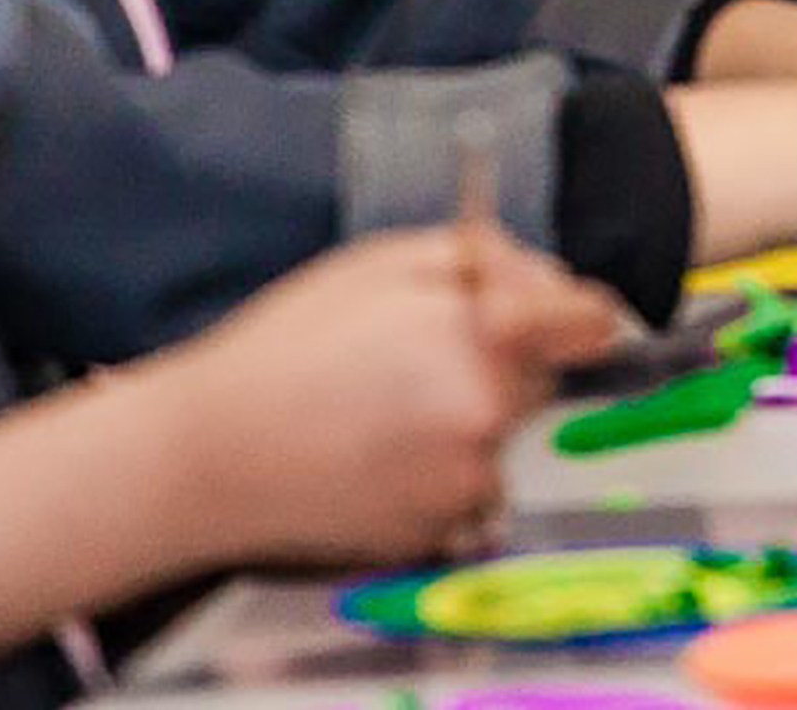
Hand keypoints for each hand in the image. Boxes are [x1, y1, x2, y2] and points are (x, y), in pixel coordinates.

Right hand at [146, 224, 626, 568]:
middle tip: (412, 357)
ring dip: (465, 422)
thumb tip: (550, 279)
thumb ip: (483, 259)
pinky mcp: (438, 536)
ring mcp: (464, 489)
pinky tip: (372, 457)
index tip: (570, 317)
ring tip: (377, 411)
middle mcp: (487, 421)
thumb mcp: (383, 263)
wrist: (207, 457)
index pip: (589, 324)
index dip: (578, 314)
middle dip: (499, 362)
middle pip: (539, 380)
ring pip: (499, 438)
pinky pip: (463, 491)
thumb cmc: (287, 349)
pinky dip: (433, 474)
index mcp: (482, 342)